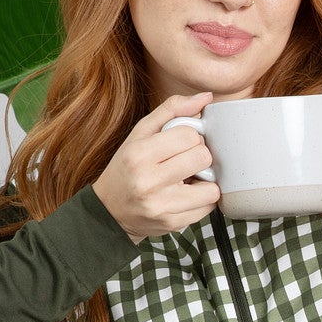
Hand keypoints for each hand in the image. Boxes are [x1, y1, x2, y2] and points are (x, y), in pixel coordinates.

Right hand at [92, 92, 219, 243]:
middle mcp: (148, 181)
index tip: (182, 142)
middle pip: (202, 157)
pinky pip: (208, 207)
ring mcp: (161, 205)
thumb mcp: (140, 133)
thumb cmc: (128, 166)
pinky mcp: (173, 224)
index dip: (192, 136)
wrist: (110, 211)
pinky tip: (186, 195)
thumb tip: (207, 97)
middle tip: (186, 160)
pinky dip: (202, 199)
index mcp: (139, 154)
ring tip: (188, 179)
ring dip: (205, 181)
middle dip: (199, 156)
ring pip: (211, 187)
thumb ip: (172, 110)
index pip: (189, 135)